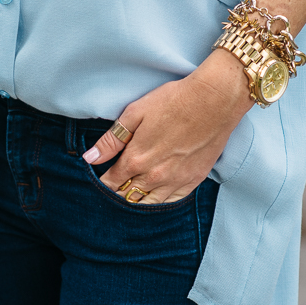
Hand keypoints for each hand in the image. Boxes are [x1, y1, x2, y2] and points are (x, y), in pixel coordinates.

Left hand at [82, 50, 252, 203]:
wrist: (215, 100)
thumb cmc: (174, 101)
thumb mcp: (136, 113)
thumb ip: (111, 140)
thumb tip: (90, 158)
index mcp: (136, 159)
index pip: (110, 182)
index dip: (101, 183)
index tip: (97, 181)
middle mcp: (154, 176)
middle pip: (127, 196)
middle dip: (116, 194)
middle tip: (111, 190)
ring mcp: (175, 181)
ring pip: (148, 203)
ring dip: (136, 201)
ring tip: (129, 194)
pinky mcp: (193, 180)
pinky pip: (171, 201)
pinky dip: (158, 201)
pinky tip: (153, 196)